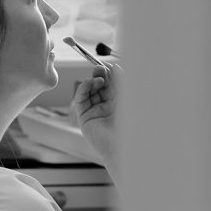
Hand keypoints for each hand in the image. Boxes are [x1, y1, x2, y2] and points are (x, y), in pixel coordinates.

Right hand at [71, 64, 121, 182]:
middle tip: (100, 67)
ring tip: (99, 78)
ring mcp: (95, 113)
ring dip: (92, 82)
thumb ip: (122, 81)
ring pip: (89, 92)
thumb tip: (115, 66)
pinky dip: (83, 89)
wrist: (124, 146)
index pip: (111, 85)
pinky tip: (88, 83)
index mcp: (119, 104)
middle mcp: (107, 108)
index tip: (109, 65)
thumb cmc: (130, 125)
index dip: (109, 74)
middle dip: (99, 75)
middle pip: (99, 87)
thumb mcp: (128, 97)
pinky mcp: (85, 119)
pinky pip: (80, 101)